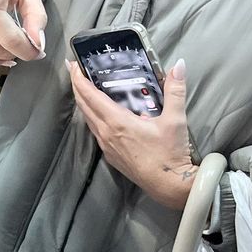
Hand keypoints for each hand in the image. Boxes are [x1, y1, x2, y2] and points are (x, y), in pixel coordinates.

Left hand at [68, 57, 195, 209]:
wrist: (168, 184)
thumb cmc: (169, 154)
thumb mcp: (175, 120)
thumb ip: (176, 90)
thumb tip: (178, 66)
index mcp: (117, 122)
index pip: (90, 96)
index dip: (78, 79)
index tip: (72, 66)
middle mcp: (106, 133)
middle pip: (83, 105)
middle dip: (77, 86)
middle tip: (74, 71)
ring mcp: (106, 145)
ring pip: (87, 119)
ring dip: (83, 102)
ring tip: (84, 88)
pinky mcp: (110, 154)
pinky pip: (95, 131)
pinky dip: (92, 117)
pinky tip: (99, 113)